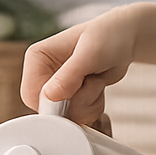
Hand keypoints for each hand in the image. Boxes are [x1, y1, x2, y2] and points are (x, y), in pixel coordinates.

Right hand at [20, 5, 140, 126]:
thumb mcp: (90, 54)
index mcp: (36, 58)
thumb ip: (68, 76)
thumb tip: (49, 96)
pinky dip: (91, 108)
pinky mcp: (67, 97)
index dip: (53, 102)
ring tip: (95, 81)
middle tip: (91, 82)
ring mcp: (54, 87)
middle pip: (47, 110)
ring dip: (87, 104)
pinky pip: (75, 117)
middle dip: (75, 103)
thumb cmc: (108, 37)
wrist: (124, 39)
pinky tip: (96, 88)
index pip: (31, 94)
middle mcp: (41, 74)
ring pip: (64, 116)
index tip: (76, 92)